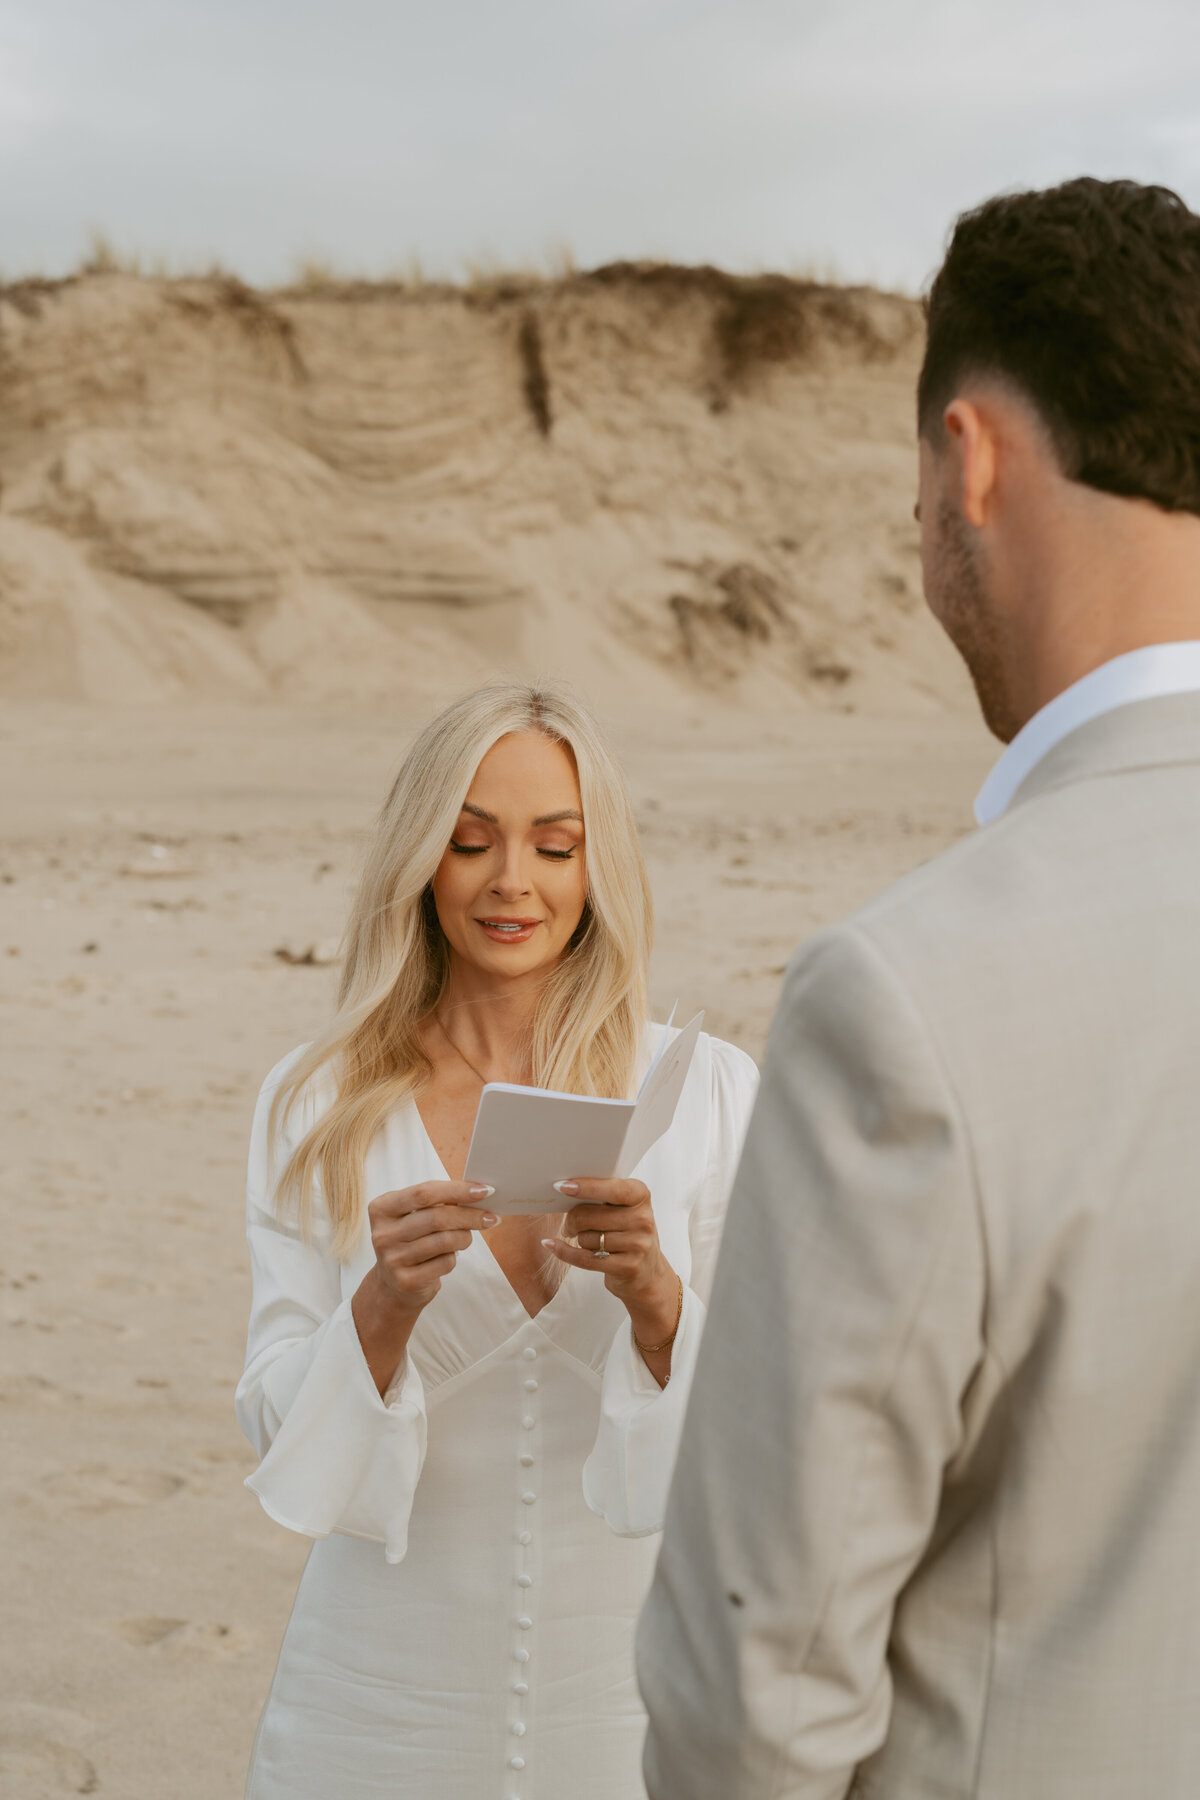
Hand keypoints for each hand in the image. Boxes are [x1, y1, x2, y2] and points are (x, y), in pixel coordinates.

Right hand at [366, 1180, 497, 1317]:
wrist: (393, 1285)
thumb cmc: (411, 1241)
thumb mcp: (415, 1216)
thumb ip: (438, 1202)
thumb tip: (477, 1193)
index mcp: (382, 1208)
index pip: (424, 1193)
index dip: (456, 1190)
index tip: (483, 1190)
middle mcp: (382, 1233)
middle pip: (437, 1217)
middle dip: (469, 1215)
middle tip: (489, 1216)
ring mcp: (392, 1259)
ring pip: (444, 1241)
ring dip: (465, 1237)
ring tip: (467, 1237)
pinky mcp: (406, 1281)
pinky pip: (445, 1263)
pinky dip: (454, 1257)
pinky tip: (450, 1256)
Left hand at [543, 1177, 677, 1323]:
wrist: (647, 1273)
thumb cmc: (627, 1233)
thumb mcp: (623, 1209)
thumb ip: (602, 1197)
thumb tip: (566, 1190)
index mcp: (641, 1196)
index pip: (613, 1189)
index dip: (587, 1187)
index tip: (562, 1186)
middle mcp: (643, 1219)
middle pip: (590, 1216)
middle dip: (572, 1220)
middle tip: (569, 1224)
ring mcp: (638, 1245)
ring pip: (587, 1239)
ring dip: (579, 1239)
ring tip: (587, 1240)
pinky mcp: (628, 1268)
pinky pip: (586, 1259)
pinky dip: (565, 1252)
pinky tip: (553, 1245)